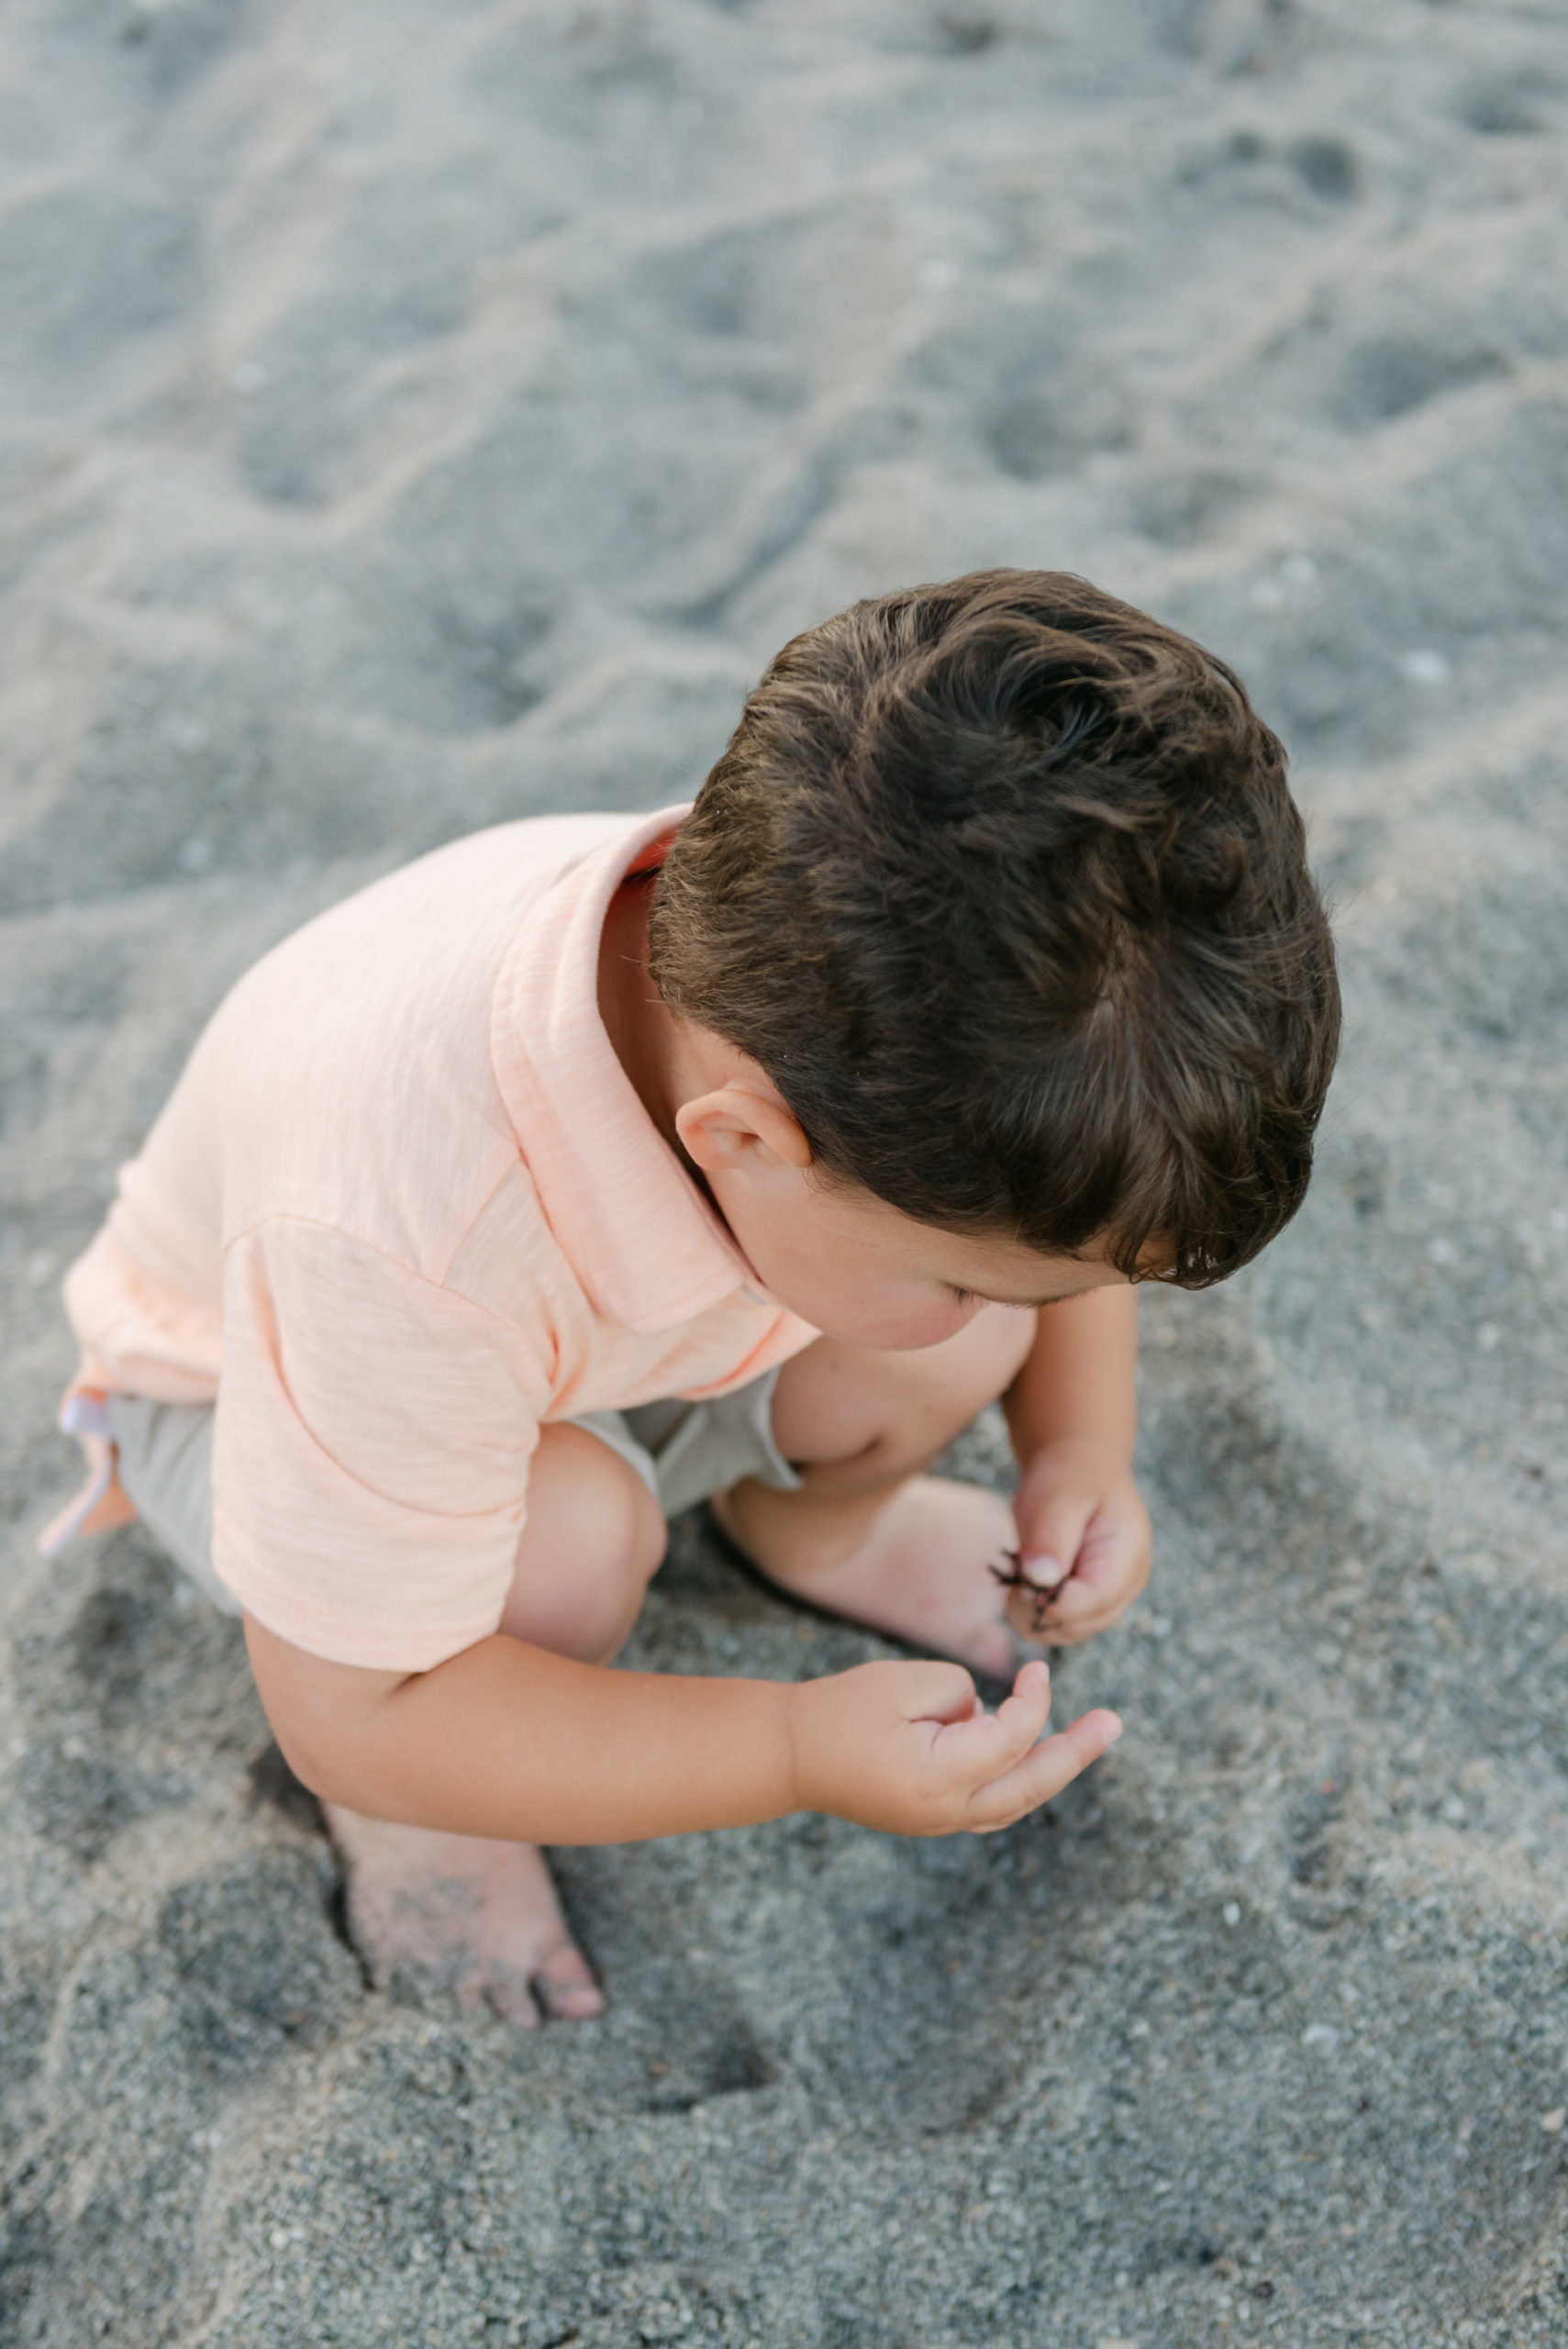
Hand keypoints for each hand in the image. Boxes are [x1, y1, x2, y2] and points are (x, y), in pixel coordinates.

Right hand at [787, 1656, 1120, 1836]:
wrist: (788, 1755)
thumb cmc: (840, 1711)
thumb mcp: (903, 1684)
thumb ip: (960, 1693)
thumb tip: (983, 1713)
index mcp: (941, 1777)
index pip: (1012, 1738)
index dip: (1034, 1700)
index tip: (1037, 1669)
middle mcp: (947, 1810)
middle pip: (1031, 1785)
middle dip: (1077, 1752)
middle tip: (1114, 1724)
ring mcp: (938, 1821)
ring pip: (1015, 1801)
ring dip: (1052, 1769)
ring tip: (1088, 1739)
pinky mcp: (930, 1817)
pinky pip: (991, 1803)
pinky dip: (1018, 1778)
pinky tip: (1035, 1755)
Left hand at [1006, 1436, 1151, 1646]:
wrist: (1078, 1469)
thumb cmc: (1069, 1478)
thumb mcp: (1057, 1498)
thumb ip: (1050, 1538)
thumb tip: (1040, 1581)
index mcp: (1128, 1556)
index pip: (1091, 1602)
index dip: (1049, 1600)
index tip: (1022, 1577)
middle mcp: (1126, 1586)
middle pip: (1079, 1625)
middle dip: (1038, 1607)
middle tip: (1018, 1569)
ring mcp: (1110, 1598)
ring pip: (1065, 1633)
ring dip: (1033, 1611)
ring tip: (1024, 1571)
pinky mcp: (1089, 1603)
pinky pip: (1058, 1626)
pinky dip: (1034, 1612)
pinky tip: (1027, 1582)